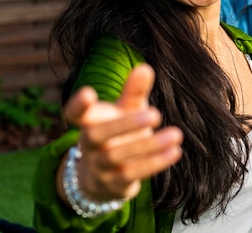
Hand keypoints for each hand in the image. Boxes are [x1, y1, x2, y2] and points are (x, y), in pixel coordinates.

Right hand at [59, 64, 182, 201]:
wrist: (108, 176)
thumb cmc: (119, 132)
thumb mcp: (127, 110)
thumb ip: (134, 91)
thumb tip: (145, 67)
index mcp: (90, 122)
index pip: (75, 114)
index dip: (77, 105)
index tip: (88, 93)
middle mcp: (90, 145)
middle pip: (97, 135)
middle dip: (125, 124)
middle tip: (156, 113)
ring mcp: (99, 166)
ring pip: (118, 156)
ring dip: (149, 145)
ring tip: (176, 133)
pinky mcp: (113, 183)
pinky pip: (132, 174)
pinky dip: (155, 163)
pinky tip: (175, 151)